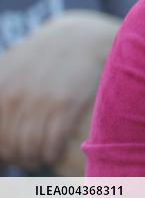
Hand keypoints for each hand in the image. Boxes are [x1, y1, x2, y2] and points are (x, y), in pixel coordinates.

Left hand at [0, 10, 118, 171]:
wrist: (82, 37)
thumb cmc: (47, 55)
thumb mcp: (13, 66)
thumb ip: (2, 89)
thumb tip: (1, 122)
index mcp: (1, 88)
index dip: (4, 150)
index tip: (12, 152)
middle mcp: (16, 97)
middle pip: (10, 145)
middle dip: (18, 157)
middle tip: (28, 156)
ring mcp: (41, 102)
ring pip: (29, 149)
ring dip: (34, 159)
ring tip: (40, 156)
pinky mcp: (66, 105)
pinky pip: (51, 144)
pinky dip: (51, 155)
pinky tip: (54, 152)